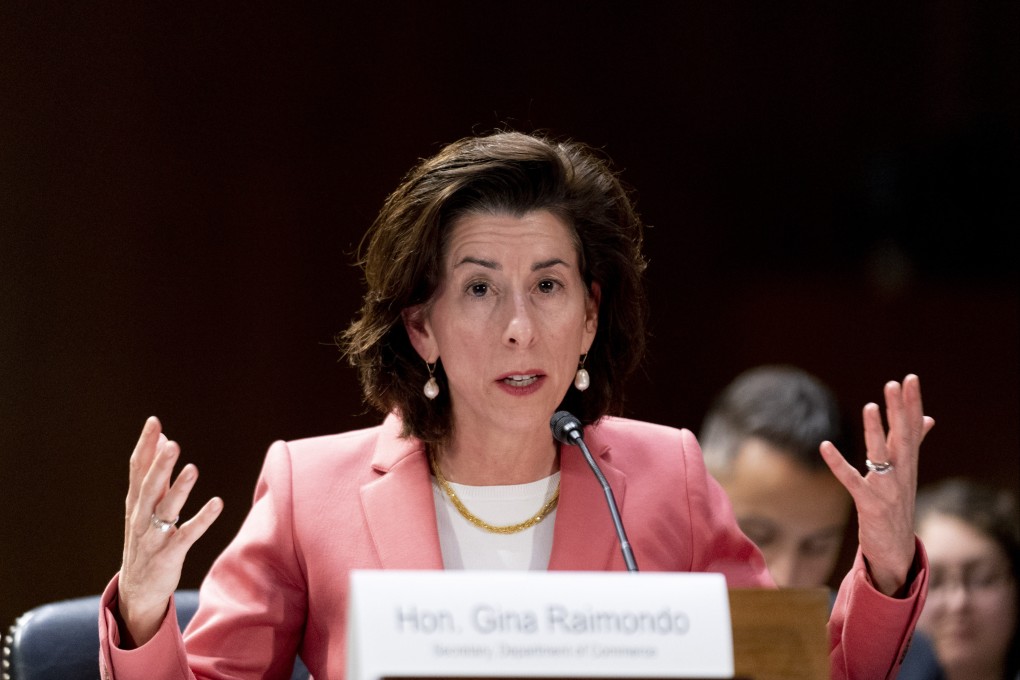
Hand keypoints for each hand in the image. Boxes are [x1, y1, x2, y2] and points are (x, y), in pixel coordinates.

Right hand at [117, 416, 222, 646]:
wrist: (137, 588)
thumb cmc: (144, 538)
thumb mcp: (145, 505)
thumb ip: (155, 473)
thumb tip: (163, 439)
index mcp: (135, 501)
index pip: (137, 469)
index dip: (145, 445)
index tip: (154, 421)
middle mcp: (141, 517)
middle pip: (149, 487)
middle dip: (160, 465)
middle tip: (171, 444)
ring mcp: (153, 536)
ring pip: (166, 509)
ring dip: (179, 489)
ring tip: (192, 468)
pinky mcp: (169, 554)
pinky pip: (187, 535)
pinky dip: (202, 519)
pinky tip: (217, 503)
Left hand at [819, 374, 934, 595]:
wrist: (897, 549)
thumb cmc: (899, 505)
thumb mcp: (907, 472)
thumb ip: (914, 443)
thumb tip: (927, 418)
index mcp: (909, 464)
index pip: (912, 428)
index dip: (912, 403)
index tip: (910, 378)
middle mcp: (902, 474)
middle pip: (901, 437)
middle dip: (898, 410)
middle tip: (894, 384)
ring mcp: (887, 490)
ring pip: (881, 456)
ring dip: (875, 432)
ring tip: (870, 407)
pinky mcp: (869, 504)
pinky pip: (852, 481)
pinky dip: (838, 463)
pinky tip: (824, 446)